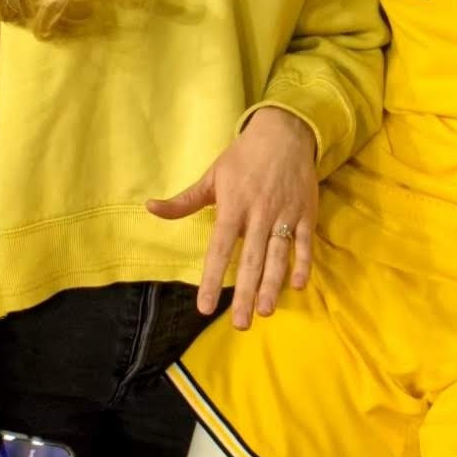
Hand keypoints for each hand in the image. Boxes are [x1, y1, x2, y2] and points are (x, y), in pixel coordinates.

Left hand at [147, 107, 317, 328]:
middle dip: (246, 293)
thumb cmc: (243, 158)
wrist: (284, 132)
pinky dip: (303, 263)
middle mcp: (259, 213)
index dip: (212, 278)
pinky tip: (298, 285)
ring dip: (273, 284)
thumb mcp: (212, 176)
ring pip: (278, 254)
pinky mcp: (306, 212)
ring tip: (266, 310)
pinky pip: (305, 242)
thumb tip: (149, 208)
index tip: (204, 307)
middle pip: (251, 258)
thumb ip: (184, 201)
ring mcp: (285, 213)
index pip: (219, 248)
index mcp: (233, 205)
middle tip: (240, 324)